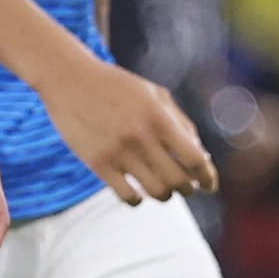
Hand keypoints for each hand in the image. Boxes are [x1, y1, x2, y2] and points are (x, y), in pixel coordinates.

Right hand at [41, 53, 219, 202]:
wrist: (68, 78)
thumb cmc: (116, 86)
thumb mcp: (154, 94)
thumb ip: (180, 123)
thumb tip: (202, 159)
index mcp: (159, 117)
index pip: (195, 159)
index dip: (208, 177)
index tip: (209, 185)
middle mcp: (141, 136)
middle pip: (178, 181)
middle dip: (188, 189)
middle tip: (186, 186)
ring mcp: (118, 152)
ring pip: (156, 192)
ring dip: (164, 195)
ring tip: (162, 187)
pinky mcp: (97, 163)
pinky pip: (128, 196)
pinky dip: (138, 199)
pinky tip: (137, 190)